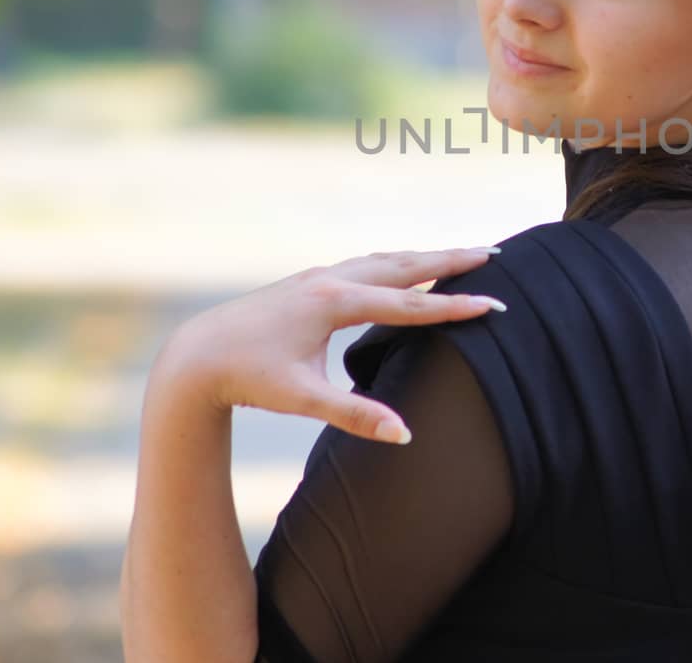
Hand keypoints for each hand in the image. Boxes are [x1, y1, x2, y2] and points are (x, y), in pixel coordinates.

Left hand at [151, 247, 504, 443]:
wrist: (196, 356)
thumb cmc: (248, 377)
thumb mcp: (303, 399)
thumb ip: (356, 415)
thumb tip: (405, 435)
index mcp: (335, 303)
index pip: (410, 304)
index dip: (454, 305)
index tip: (494, 305)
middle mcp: (331, 280)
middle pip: (405, 265)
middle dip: (451, 260)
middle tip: (495, 255)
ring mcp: (319, 277)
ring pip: (385, 260)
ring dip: (425, 256)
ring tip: (461, 255)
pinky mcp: (309, 283)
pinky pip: (366, 264)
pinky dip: (396, 263)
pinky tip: (402, 269)